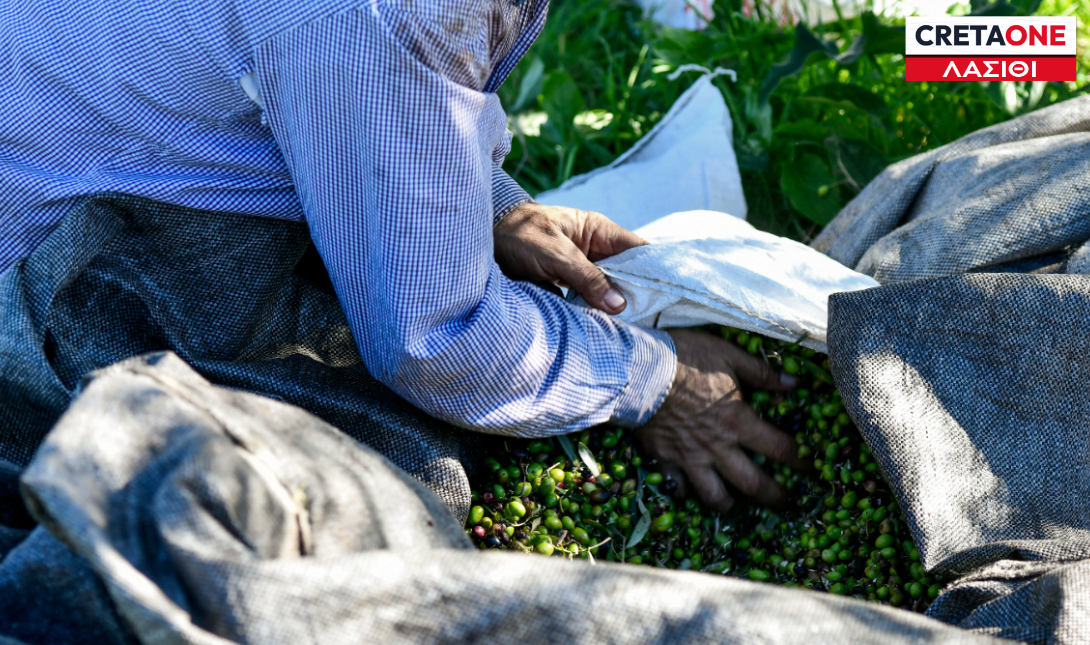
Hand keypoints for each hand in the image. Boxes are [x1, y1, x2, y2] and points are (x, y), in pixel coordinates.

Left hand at [493, 202, 646, 313]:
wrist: (484, 240)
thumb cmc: (519, 236)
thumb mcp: (555, 253)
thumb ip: (586, 277)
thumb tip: (620, 305)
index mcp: (598, 231)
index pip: (637, 250)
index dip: (655, 269)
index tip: (669, 292)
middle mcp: (594, 249)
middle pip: (626, 274)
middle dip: (635, 294)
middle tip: (649, 319)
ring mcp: (581, 268)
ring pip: (608, 289)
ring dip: (614, 306)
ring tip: (631, 327)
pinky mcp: (567, 284)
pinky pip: (589, 299)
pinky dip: (595, 311)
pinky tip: (604, 327)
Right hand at [636, 329, 805, 512]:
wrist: (638, 370)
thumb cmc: (686, 357)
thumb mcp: (729, 355)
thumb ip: (762, 373)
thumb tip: (794, 383)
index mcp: (738, 421)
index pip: (779, 449)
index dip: (800, 462)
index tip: (810, 469)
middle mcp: (718, 447)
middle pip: (753, 484)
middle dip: (774, 497)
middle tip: (786, 504)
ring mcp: (690, 458)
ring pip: (714, 496)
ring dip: (729, 504)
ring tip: (735, 505)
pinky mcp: (664, 459)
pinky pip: (678, 488)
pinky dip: (685, 493)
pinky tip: (689, 491)